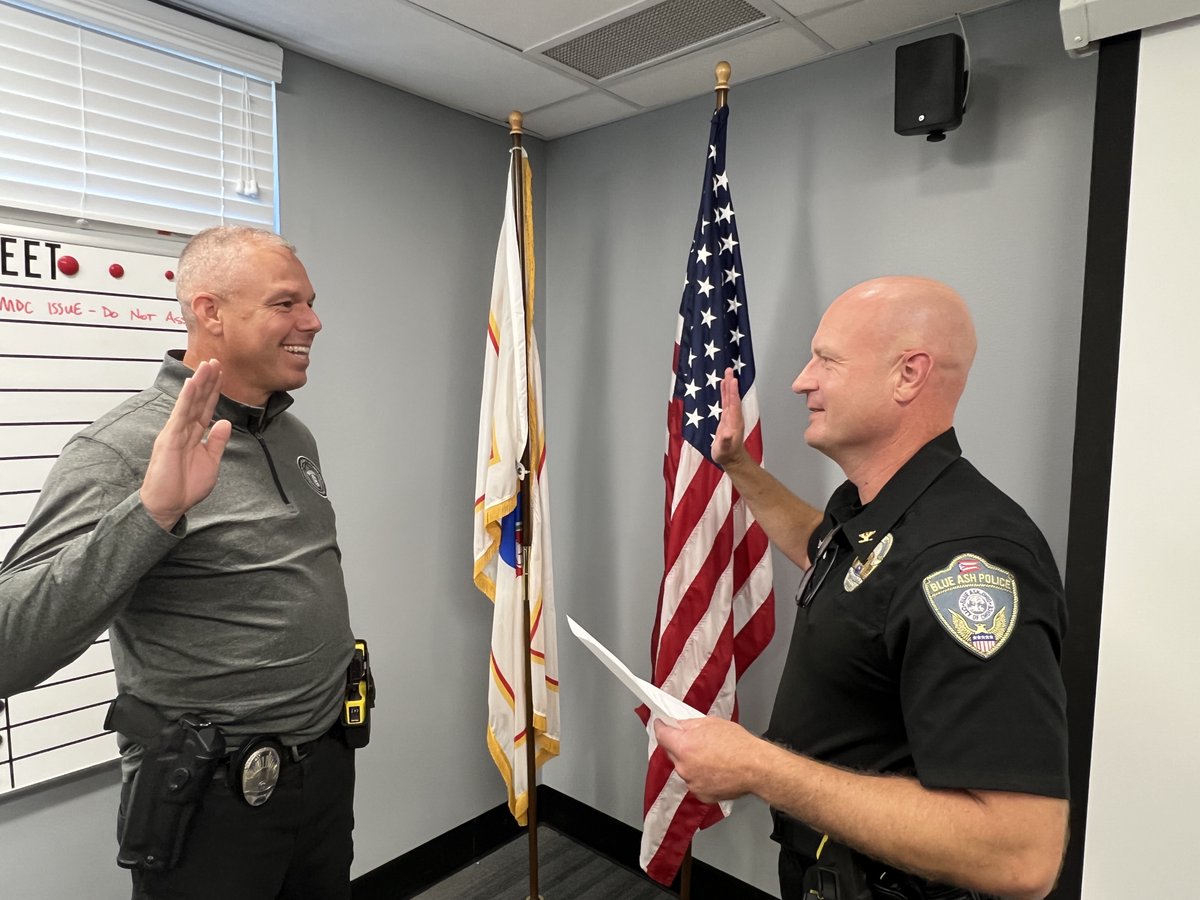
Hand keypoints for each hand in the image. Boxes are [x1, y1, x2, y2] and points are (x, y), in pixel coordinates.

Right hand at [140, 359, 231, 530]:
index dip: (214, 391)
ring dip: (198, 383)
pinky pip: (180, 416)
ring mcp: (175, 432)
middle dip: (207, 381)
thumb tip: (225, 422)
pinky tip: (191, 385)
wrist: (168, 505)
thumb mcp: (211, 462)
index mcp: (193, 435)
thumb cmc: (186, 486)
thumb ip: (217, 442)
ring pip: (189, 403)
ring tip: (206, 365)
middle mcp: (183, 429)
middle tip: (216, 361)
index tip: (221, 374)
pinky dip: (186, 400)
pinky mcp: (169, 439)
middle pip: (198, 401)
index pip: (206, 408)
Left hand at [653, 716, 764, 802]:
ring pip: (684, 769)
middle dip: (679, 746)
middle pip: (672, 753)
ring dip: (691, 763)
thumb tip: (677, 725)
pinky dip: (700, 777)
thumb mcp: (711, 723)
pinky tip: (715, 770)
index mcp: (684, 747)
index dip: (661, 727)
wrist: (756, 768)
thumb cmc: (738, 744)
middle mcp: (684, 767)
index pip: (661, 736)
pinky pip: (695, 783)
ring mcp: (692, 784)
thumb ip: (688, 724)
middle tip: (695, 740)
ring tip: (711, 757)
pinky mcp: (702, 795)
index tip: (661, 724)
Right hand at [711, 368, 747, 467]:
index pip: (733, 404)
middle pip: (733, 397)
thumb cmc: (726, 454)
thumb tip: (725, 433)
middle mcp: (734, 417)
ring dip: (728, 386)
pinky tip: (723, 385)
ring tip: (727, 373)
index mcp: (734, 422)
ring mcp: (731, 417)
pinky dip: (725, 392)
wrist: (731, 459)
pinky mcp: (727, 418)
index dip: (732, 392)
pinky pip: (726, 402)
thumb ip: (725, 441)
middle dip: (731, 384)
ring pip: (730, 398)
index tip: (732, 380)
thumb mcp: (724, 449)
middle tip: (729, 370)